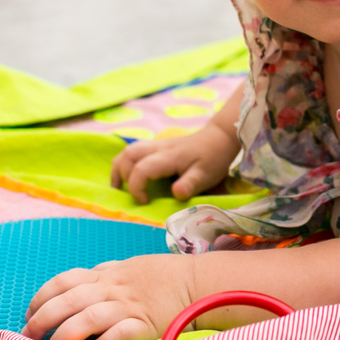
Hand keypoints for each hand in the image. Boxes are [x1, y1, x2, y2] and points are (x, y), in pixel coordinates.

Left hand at [23, 254, 193, 339]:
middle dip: (42, 319)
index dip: (41, 297)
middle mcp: (113, 288)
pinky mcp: (144, 323)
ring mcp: (128, 306)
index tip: (30, 312)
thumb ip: (107, 272)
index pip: (65, 280)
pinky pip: (115, 335)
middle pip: (68, 300)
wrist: (199, 281)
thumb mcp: (133, 266)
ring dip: (64, 334)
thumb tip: (83, 278)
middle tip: (30, 335)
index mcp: (108, 274)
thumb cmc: (165, 275)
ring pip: (86, 318)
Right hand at [111, 123, 238, 203]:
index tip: (145, 202)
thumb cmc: (213, 157)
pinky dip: (126, 163)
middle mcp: (159, 148)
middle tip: (128, 195)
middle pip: (128, 155)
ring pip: (128, 151)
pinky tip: (130, 175)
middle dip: (121, 176)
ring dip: (120, 168)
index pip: (142, 169)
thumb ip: (190, 184)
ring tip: (120, 187)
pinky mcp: (158, 146)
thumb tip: (175, 193)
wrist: (219, 137)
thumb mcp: (206, 174)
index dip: (136, 188)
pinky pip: (134, 151)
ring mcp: (157, 145)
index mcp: (169, 156)